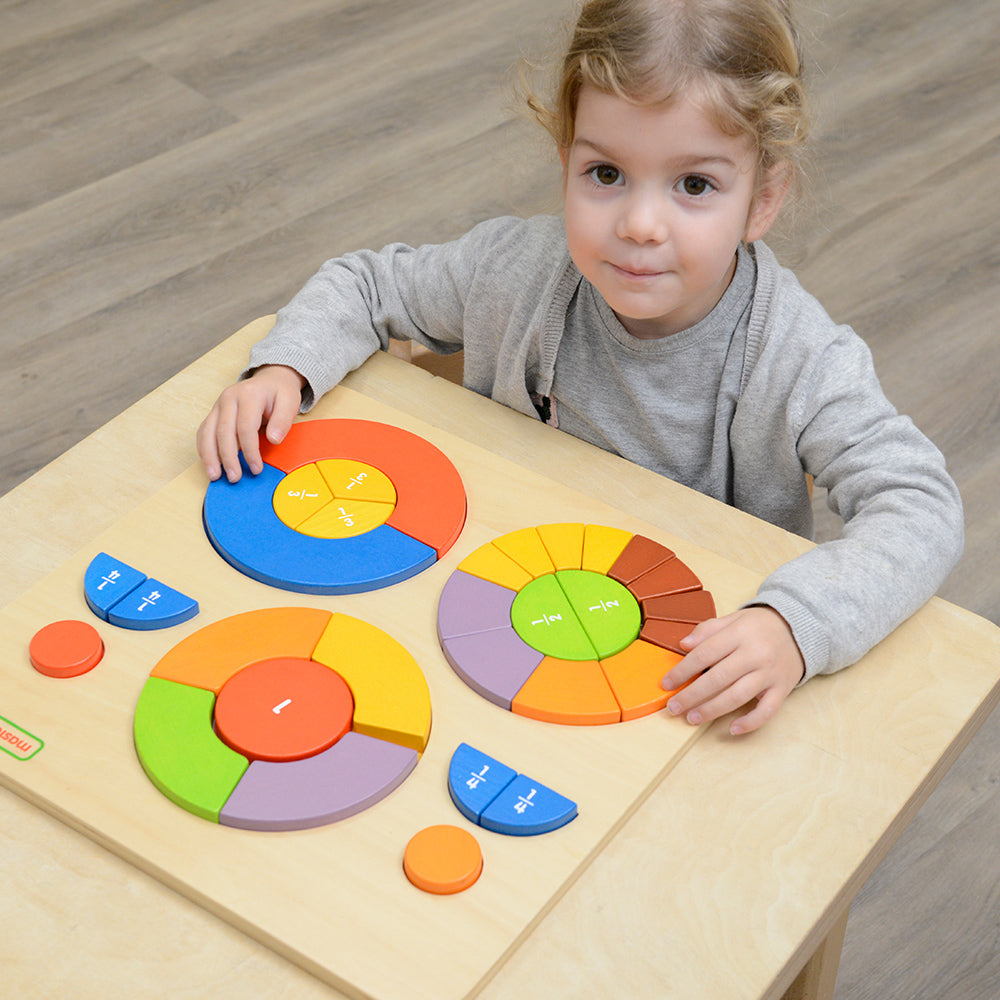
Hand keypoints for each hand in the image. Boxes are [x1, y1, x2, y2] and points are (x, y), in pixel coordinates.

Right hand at [196, 365, 305, 481]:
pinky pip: (204, 432)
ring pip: (208, 432)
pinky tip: (209, 464)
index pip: (245, 427)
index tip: (256, 468)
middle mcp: (229, 398)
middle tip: (235, 478)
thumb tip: (274, 439)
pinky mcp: (214, 413)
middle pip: (224, 432)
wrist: (269, 380)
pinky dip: (204, 449)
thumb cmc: (279, 393)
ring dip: (210, 456)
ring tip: (215, 476)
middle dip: (228, 458)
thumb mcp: (289, 402)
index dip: (250, 451)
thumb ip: (283, 420)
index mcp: (248, 394)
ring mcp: (218, 405)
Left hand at [661, 606, 804, 735]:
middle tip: (673, 707)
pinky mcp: (782, 689)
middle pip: (718, 678)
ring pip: (738, 696)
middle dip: (692, 695)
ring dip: (712, 710)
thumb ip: (707, 630)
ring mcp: (769, 673)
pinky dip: (750, 722)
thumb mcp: (733, 619)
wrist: (800, 629)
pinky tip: (732, 728)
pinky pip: (767, 710)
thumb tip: (684, 644)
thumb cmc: (760, 626)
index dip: (683, 670)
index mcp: (740, 634)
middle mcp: (755, 654)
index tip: (667, 683)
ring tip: (692, 718)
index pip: (705, 653)